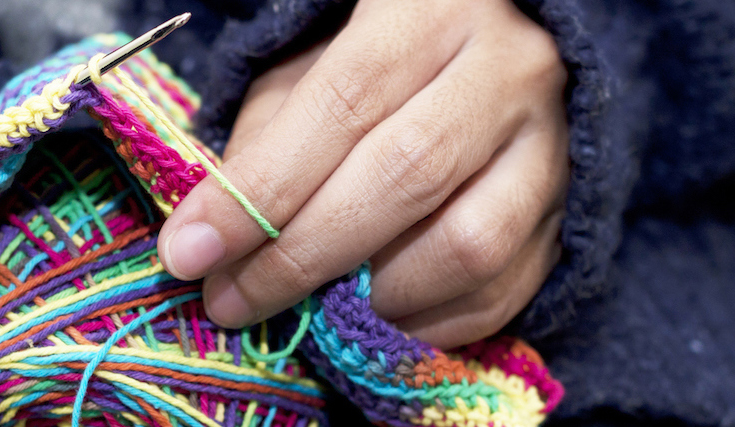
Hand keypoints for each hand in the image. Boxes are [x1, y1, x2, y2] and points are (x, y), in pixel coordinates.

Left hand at [160, 0, 567, 347]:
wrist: (496, 52)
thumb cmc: (378, 62)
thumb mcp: (307, 69)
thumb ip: (265, 142)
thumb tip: (213, 240)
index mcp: (427, 13)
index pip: (338, 106)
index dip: (259, 191)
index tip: (190, 251)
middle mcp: (506, 69)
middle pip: (403, 177)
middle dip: (300, 256)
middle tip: (231, 300)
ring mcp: (552, 145)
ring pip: (465, 245)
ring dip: (368, 298)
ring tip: (307, 311)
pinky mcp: (570, 212)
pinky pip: (500, 291)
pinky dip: (423, 324)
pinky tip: (369, 320)